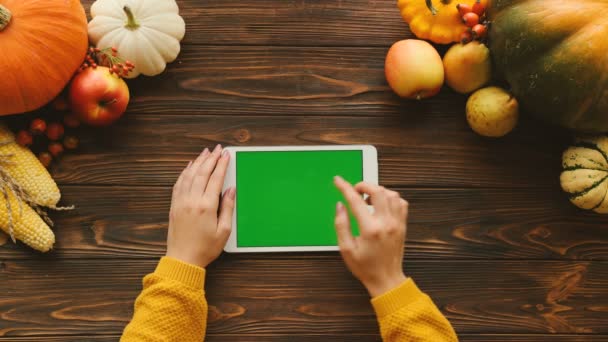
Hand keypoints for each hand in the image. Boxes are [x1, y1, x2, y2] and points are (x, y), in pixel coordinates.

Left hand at [166, 145, 235, 267]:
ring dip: (198, 162)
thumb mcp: (224, 231)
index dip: (222, 165)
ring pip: (189, 175)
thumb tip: (231, 190)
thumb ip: (228, 208)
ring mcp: (181, 202)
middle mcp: (192, 201)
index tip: (226, 155)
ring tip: (205, 153)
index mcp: (206, 206)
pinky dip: (185, 172)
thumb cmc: (205, 248)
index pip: (215, 179)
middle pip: (202, 173)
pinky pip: (179, 184)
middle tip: (218, 149)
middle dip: (211, 159)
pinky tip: (190, 167)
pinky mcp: (174, 206)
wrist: (183, 259)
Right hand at [333, 176, 407, 297]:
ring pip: (391, 194)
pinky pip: (401, 203)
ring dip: (378, 191)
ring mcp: (397, 223)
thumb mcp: (346, 249)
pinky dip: (391, 198)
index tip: (338, 181)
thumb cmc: (365, 267)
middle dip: (364, 185)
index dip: (345, 188)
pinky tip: (381, 205)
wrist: (386, 279)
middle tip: (355, 190)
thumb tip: (340, 205)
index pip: (356, 201)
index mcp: (370, 229)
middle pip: (378, 191)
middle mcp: (386, 223)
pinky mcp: (403, 225)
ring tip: (367, 199)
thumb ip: (341, 225)